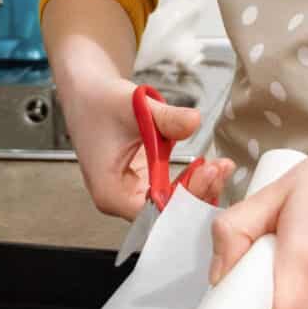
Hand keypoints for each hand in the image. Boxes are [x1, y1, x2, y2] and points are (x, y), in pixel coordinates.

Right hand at [63, 76, 235, 219]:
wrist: (89, 94)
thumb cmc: (99, 103)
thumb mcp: (134, 106)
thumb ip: (166, 117)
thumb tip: (194, 122)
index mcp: (110, 192)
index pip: (154, 212)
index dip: (184, 198)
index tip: (205, 173)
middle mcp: (119, 199)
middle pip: (166, 214)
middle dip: (196, 194)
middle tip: (217, 169)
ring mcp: (131, 193)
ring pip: (171, 206)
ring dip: (197, 189)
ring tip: (218, 167)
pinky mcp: (142, 184)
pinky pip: (171, 192)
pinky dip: (190, 182)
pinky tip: (208, 167)